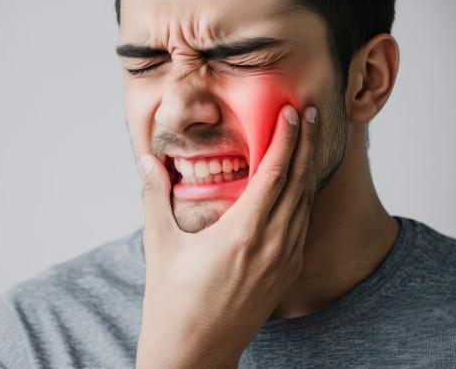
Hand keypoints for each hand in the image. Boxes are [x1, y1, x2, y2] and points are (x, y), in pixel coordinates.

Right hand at [136, 105, 317, 367]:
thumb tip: (147, 160)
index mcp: (242, 235)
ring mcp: (283, 262)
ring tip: (308, 139)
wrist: (195, 353)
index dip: (285, 140)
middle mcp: (271, 246)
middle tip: (308, 112)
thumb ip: (155, 197)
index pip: (274, 175)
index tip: (290, 112)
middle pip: (298, 183)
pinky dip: (304, 197)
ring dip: (308, 168)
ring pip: (305, 204)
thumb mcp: (160, 245)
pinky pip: (302, 226)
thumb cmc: (173, 302)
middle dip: (305, 144)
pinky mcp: (286, 274)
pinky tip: (299, 183)